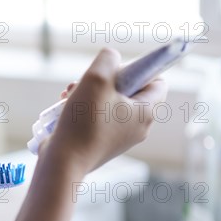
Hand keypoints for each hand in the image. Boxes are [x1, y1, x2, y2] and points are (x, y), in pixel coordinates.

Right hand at [42, 48, 167, 173]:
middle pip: (129, 91)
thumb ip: (108, 58)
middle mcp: (138, 127)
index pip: (157, 81)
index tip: (113, 71)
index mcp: (146, 112)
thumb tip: (111, 59)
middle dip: (106, 81)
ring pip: (110, 103)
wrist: (63, 162)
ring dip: (90, 93)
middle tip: (86, 82)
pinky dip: (84, 109)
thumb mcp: (96, 77)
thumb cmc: (83, 121)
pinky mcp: (102, 145)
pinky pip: (99, 118)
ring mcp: (120, 138)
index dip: (136, 69)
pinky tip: (65, 108)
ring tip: (69, 94)